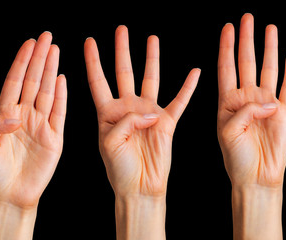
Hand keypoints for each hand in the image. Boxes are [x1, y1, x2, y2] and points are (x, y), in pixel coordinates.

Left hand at [0, 31, 66, 209]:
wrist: (9, 195)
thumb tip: (14, 114)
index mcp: (5, 115)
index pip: (15, 82)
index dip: (22, 62)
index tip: (29, 43)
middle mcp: (24, 115)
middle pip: (33, 81)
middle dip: (39, 58)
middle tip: (47, 38)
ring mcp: (40, 125)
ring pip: (47, 92)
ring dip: (51, 71)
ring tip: (55, 51)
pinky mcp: (54, 137)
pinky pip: (59, 113)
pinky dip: (61, 96)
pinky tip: (62, 79)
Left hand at [84, 25, 199, 198]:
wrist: (139, 187)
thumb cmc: (119, 169)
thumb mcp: (110, 144)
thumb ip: (126, 122)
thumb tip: (149, 111)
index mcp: (107, 113)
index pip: (98, 81)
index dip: (93, 61)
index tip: (90, 41)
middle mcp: (127, 108)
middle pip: (124, 72)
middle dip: (121, 50)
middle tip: (121, 30)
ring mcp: (148, 113)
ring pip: (151, 79)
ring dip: (151, 59)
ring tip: (151, 39)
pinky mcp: (167, 122)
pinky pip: (180, 101)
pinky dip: (188, 88)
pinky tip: (195, 73)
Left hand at [217, 14, 285, 187]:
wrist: (256, 175)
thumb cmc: (237, 157)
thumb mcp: (228, 133)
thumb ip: (243, 113)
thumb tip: (268, 102)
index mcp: (228, 101)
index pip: (226, 67)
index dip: (226, 48)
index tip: (226, 29)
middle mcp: (246, 98)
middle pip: (246, 62)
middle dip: (246, 40)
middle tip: (247, 18)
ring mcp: (266, 103)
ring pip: (268, 68)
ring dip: (268, 48)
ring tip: (269, 28)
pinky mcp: (285, 111)